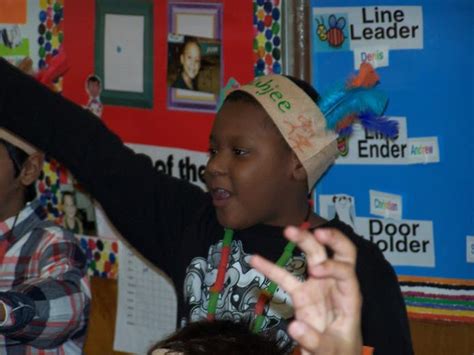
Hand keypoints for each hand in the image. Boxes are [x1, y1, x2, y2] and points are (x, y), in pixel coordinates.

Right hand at [250, 227, 361, 354]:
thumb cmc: (339, 354)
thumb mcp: (331, 351)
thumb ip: (314, 341)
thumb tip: (294, 327)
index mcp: (349, 296)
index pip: (346, 270)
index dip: (332, 266)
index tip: (314, 271)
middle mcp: (335, 285)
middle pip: (336, 253)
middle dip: (329, 238)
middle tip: (315, 232)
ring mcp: (318, 287)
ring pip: (314, 256)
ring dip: (303, 241)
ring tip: (288, 230)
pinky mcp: (301, 294)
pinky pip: (285, 278)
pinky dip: (270, 268)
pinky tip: (254, 259)